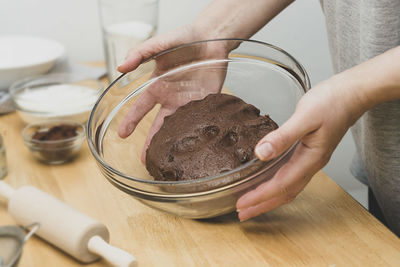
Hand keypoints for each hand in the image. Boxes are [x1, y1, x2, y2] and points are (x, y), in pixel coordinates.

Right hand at [117, 25, 228, 162]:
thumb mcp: (159, 44)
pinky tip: (194, 148)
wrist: (211, 37)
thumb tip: (120, 67)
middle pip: (159, 125)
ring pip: (178, 128)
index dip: (131, 121)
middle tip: (145, 161)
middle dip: (151, 142)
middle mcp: (171, 98)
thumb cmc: (184, 39)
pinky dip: (196, 133)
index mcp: (158, 87)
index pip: (140, 108)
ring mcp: (189, 102)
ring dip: (173, 144)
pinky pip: (200, 120)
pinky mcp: (206, 102)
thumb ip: (140, 53)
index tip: (122, 135)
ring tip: (168, 161)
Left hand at [236, 77, 363, 220]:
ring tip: (251, 203)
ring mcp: (310, 160)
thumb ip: (283, 136)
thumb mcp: (305, 117)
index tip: (241, 203)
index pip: (281, 185)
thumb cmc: (332, 103)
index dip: (259, 196)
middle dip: (262, 205)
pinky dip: (276, 184)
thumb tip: (261, 153)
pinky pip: (290, 176)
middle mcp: (311, 164)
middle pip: (284, 193)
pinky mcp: (308, 152)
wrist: (351, 94)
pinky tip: (266, 180)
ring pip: (288, 187)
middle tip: (242, 213)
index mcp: (310, 159)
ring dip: (268, 197)